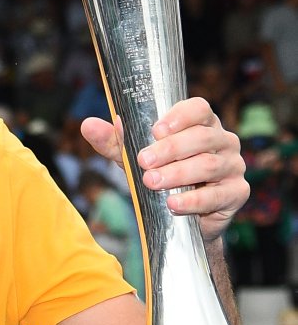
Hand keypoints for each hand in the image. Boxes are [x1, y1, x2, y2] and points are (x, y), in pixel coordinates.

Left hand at [81, 96, 247, 243]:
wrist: (179, 216)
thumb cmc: (159, 174)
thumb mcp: (133, 156)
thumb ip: (113, 141)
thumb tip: (87, 125)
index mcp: (200, 123)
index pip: (198, 108)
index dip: (179, 116)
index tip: (156, 130)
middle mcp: (222, 140)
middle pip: (201, 137)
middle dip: (170, 149)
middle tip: (143, 162)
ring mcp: (233, 166)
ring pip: (209, 165)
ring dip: (178, 174)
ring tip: (152, 182)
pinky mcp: (237, 193)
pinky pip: (219, 195)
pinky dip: (194, 200)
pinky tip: (173, 204)